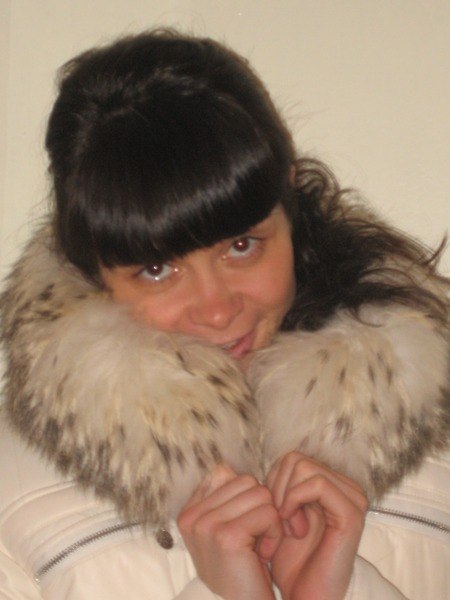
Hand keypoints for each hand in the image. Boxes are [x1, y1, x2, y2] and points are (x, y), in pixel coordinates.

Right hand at [177, 464, 282, 599]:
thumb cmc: (242, 570)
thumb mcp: (226, 531)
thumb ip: (226, 499)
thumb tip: (229, 466)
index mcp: (189, 512)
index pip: (225, 472)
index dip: (245, 496)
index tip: (246, 525)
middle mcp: (192, 517)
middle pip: (246, 481)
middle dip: (261, 507)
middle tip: (256, 538)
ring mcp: (206, 525)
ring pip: (260, 494)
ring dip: (271, 521)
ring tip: (260, 547)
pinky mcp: (227, 536)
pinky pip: (268, 513)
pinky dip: (275, 533)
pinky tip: (264, 554)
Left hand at [266, 452, 367, 599]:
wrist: (307, 596)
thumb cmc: (290, 561)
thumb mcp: (272, 518)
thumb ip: (260, 489)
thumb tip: (222, 466)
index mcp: (330, 484)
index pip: (290, 460)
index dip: (272, 483)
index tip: (270, 514)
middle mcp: (344, 487)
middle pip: (295, 459)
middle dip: (277, 489)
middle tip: (278, 522)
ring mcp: (351, 498)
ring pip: (303, 467)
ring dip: (285, 497)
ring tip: (286, 526)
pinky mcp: (351, 512)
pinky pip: (316, 484)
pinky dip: (295, 500)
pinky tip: (292, 527)